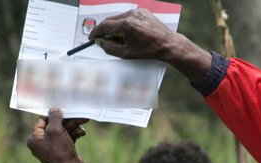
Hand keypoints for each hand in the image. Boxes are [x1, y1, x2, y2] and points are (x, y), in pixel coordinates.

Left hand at [27, 109, 86, 162]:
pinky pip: (68, 137)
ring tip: (83, 121)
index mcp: (35, 139)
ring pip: (63, 131)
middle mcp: (42, 143)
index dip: (52, 114)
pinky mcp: (63, 150)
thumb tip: (54, 109)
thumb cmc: (60, 151)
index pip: (42, 121)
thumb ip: (54, 117)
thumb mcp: (55, 130)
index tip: (62, 108)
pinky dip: (75, 134)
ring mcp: (53, 147)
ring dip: (74, 126)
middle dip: (67, 120)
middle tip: (77, 114)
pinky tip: (82, 133)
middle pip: (55, 125)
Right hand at [90, 8, 210, 81]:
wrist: (168, 44)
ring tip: (119, 40)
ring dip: (115, 28)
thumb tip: (99, 42)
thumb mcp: (126, 53)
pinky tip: (127, 34)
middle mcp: (132, 15)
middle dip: (105, 31)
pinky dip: (124, 24)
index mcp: (127, 25)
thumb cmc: (150, 50)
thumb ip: (109, 48)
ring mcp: (138, 12)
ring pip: (119, 18)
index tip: (92, 38)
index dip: (96, 32)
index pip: (105, 26)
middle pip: (110, 21)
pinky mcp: (143, 12)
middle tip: (102, 40)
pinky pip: (128, 17)